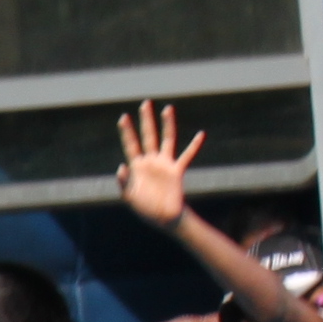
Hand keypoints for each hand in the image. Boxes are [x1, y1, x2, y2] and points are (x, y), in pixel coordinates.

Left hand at [114, 101, 200, 225]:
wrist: (163, 218)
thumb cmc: (145, 209)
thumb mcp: (130, 197)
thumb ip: (124, 183)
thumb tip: (121, 166)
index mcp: (137, 166)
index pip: (131, 144)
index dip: (127, 132)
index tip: (123, 117)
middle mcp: (151, 161)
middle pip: (148, 135)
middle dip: (146, 120)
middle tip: (145, 103)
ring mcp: (165, 164)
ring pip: (167, 139)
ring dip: (167, 124)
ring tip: (167, 108)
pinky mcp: (177, 171)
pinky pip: (187, 156)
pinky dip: (194, 146)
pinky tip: (200, 135)